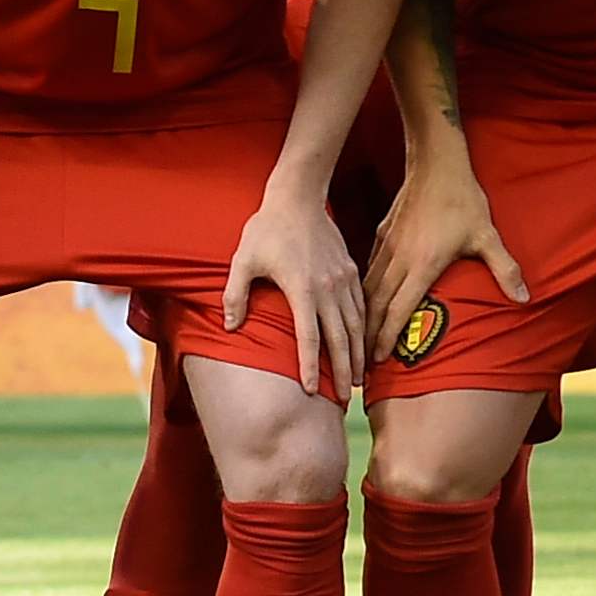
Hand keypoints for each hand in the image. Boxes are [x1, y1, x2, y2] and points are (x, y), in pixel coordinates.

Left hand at [225, 185, 368, 403]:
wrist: (298, 196)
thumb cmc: (266, 229)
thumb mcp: (242, 260)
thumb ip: (235, 296)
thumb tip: (231, 327)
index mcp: (302, 289)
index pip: (309, 338)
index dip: (310, 367)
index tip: (311, 391)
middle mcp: (328, 288)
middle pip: (341, 338)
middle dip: (343, 370)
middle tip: (345, 399)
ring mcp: (343, 279)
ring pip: (356, 324)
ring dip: (358, 353)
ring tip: (358, 378)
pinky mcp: (351, 270)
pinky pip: (361, 306)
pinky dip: (364, 328)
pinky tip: (363, 343)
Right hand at [365, 151, 527, 355]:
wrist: (436, 163)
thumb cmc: (463, 199)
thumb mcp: (487, 236)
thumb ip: (505, 269)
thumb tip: (525, 298)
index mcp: (423, 264)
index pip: (399, 309)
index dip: (386, 337)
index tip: (377, 359)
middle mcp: (399, 259)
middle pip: (376, 305)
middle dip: (367, 334)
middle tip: (361, 360)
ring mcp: (387, 246)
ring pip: (368, 288)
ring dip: (363, 314)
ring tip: (359, 337)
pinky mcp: (382, 234)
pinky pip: (369, 269)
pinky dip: (364, 290)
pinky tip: (364, 301)